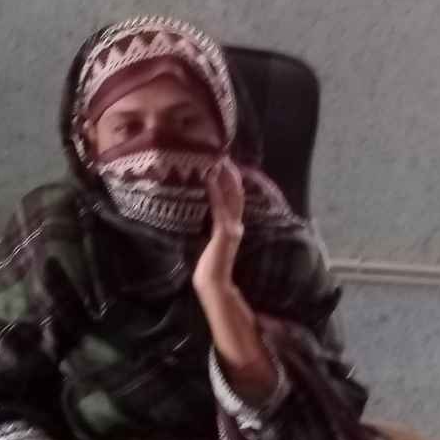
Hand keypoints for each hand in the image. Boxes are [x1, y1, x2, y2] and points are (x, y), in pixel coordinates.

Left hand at [192, 159, 244, 298]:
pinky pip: (219, 208)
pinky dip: (214, 192)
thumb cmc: (209, 266)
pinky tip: (209, 178)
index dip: (232, 182)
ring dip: (224, 178)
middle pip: (237, 194)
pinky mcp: (224, 232)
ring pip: (231, 197)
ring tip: (218, 161)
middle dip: (232, 175)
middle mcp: (236, 225)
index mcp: (233, 227)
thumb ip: (212, 228)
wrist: (214, 284)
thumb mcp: (211, 241)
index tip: (226, 165)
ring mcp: (232, 228)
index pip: (235, 200)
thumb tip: (202, 213)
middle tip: (225, 156)